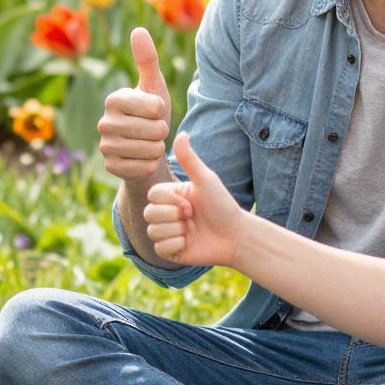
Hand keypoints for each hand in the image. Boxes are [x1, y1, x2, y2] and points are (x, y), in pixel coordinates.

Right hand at [98, 28, 171, 182]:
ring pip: (151, 150)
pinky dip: (151, 164)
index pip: (155, 107)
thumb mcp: (154, 87)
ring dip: (158, 148)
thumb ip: (147, 60)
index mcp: (114, 99)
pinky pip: (145, 167)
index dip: (163, 111)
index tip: (154, 111)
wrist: (143, 148)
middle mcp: (104, 122)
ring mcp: (105, 146)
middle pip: (155, 130)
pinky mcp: (110, 167)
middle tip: (154, 131)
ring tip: (150, 143)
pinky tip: (144, 159)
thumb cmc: (150, 114)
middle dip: (162, 132)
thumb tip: (138, 30)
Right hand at [144, 132, 244, 266]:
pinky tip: (189, 243)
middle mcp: (166, 213)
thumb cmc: (222, 205)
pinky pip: (159, 248)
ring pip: (152, 231)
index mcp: (171, 196)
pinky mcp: (170, 251)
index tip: (191, 203)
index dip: (170, 200)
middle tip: (192, 217)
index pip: (152, 194)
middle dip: (173, 216)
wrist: (235, 236)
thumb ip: (190, 159)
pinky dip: (176, 245)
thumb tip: (181, 132)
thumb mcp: (206, 180)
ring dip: (175, 231)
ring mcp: (167, 232)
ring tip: (191, 230)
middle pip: (148, 213)